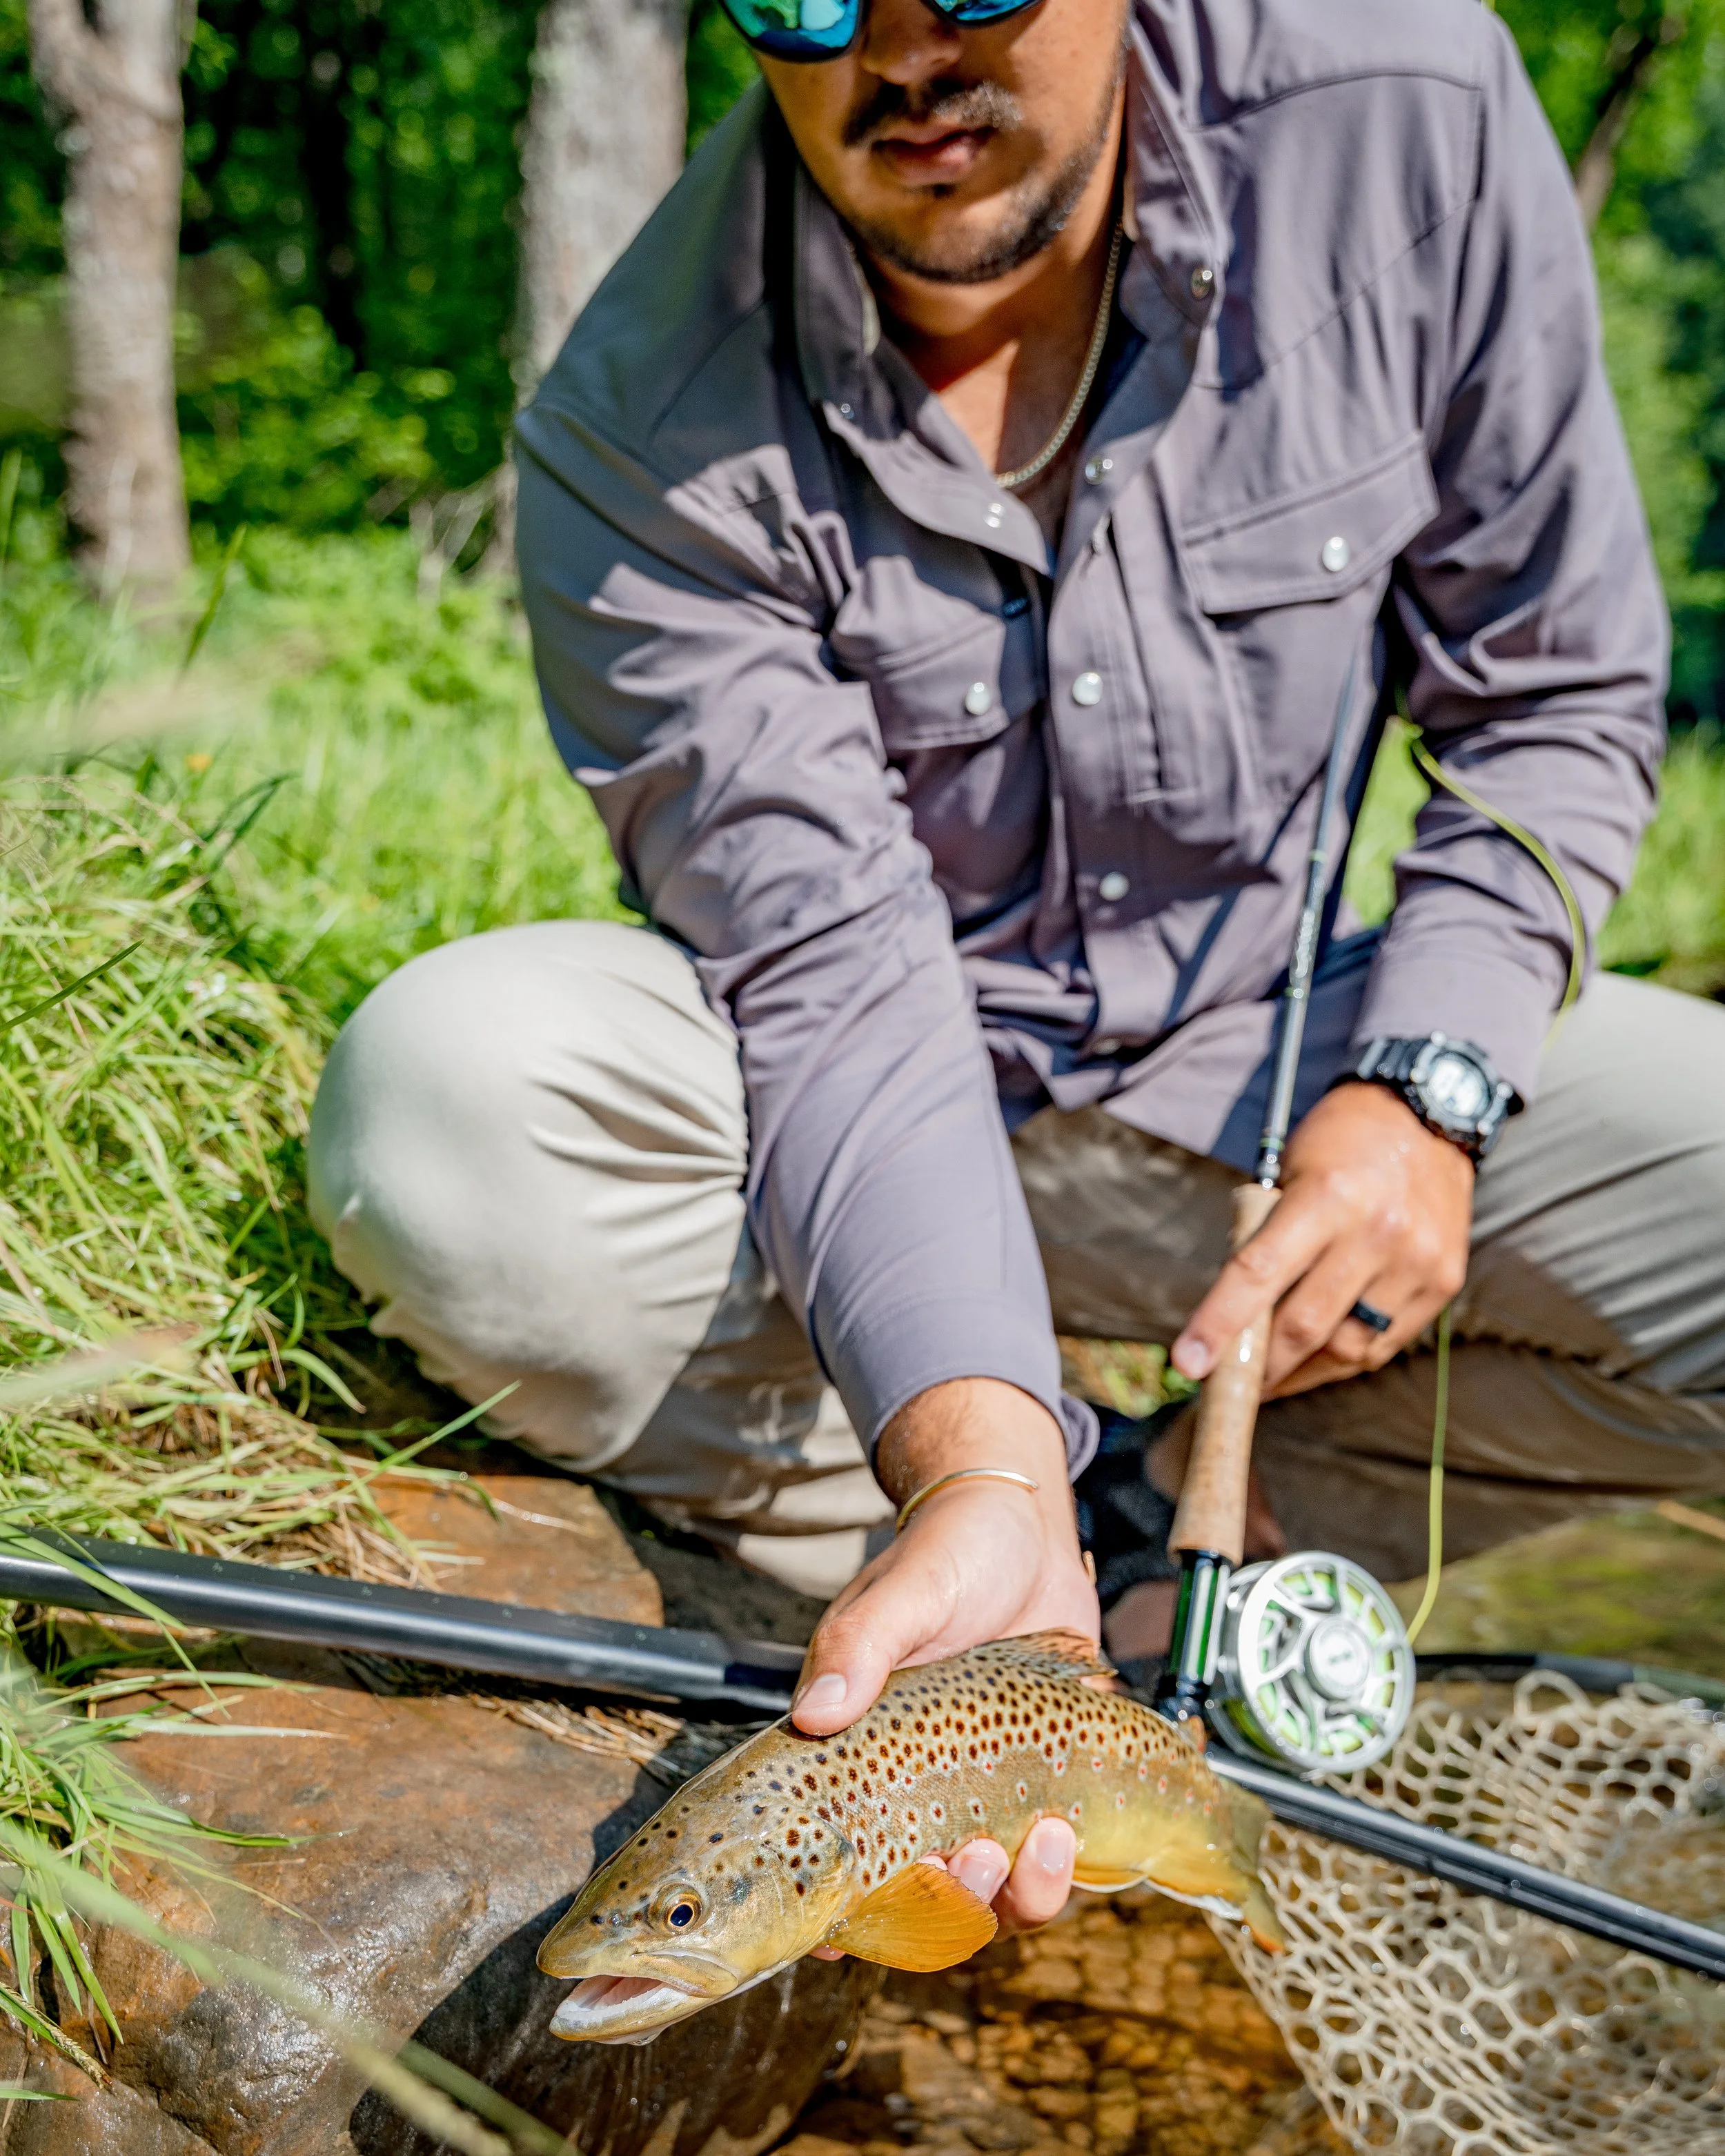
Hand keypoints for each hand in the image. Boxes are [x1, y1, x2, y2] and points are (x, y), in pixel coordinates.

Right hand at [794, 1376, 1094, 1945]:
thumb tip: (815, 1713)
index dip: (834, 1910)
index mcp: (861, 1752)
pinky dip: (1061, 1868)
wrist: (1029, 1531)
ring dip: (1016, 1893)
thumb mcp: (906, 1590)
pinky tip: (1071, 1831)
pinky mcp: (1043, 1785)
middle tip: (975, 1857)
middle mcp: (918, 1788)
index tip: (845, 1933)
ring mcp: (984, 1793)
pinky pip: (1050, 1861)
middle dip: (950, 1900)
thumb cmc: (953, 1550)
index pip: (833, 1855)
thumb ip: (862, 1646)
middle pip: (922, 1892)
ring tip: (1045, 1840)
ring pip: (994, 1891)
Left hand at [1171, 1083, 1471, 1398]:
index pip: (1258, 1274)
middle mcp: (1376, 1233)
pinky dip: (1346, 1358)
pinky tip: (1320, 1356)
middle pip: (1304, 1326)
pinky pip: (1385, 1345)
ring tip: (1273, 1377)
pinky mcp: (1443, 1283)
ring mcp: (1416, 1263)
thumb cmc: (1342, 1142)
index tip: (1188, 1365)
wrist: (1431, 1117)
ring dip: (1302, 1373)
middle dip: (1259, 1368)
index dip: (1219, 1324)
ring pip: (1348, 1349)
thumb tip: (1233, 1314)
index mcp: (1326, 1198)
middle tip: (1229, 1383)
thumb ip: (1264, 1235)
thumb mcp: (1288, 1170)